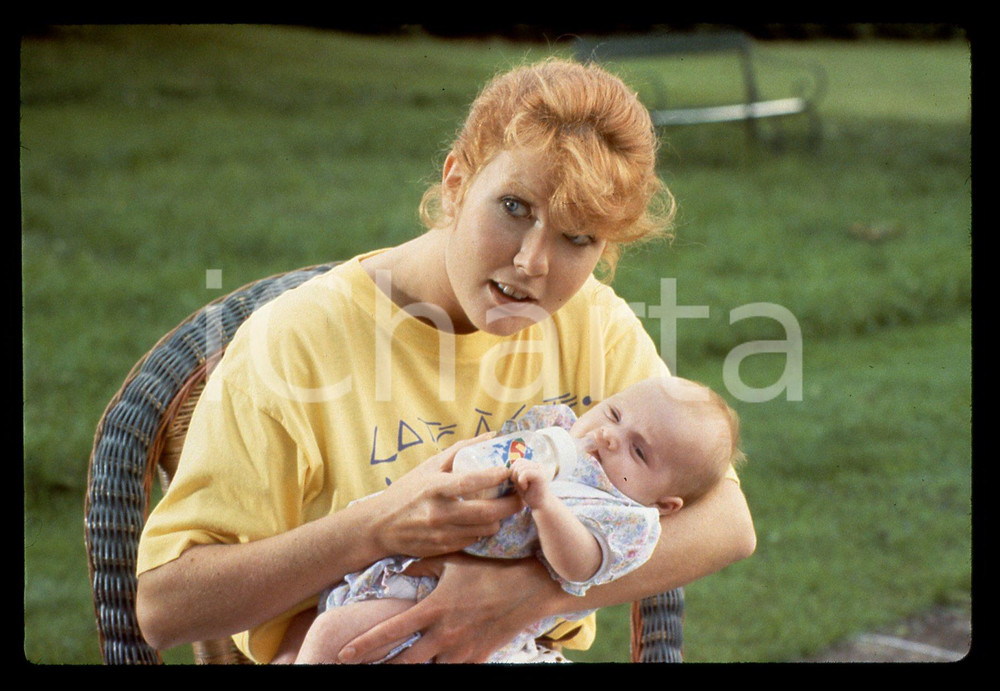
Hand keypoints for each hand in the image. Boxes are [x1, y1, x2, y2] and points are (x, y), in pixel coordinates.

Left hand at [337, 553, 562, 662]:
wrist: (530, 589)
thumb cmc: (489, 571)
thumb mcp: (453, 561)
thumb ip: (423, 565)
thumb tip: (399, 567)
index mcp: (433, 610)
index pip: (390, 632)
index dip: (364, 645)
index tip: (343, 653)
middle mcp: (444, 635)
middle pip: (402, 663)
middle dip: (379, 669)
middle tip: (355, 670)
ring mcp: (461, 651)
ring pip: (426, 671)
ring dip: (409, 670)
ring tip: (390, 670)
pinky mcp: (477, 659)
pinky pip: (453, 671)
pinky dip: (439, 669)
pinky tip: (430, 666)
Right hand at [369, 435, 521, 557]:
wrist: (380, 526)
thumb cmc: (407, 491)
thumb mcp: (428, 466)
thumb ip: (460, 450)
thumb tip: (491, 435)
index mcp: (435, 487)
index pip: (471, 481)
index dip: (495, 476)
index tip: (511, 470)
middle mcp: (439, 512)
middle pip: (486, 511)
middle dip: (510, 504)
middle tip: (521, 495)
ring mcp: (443, 533)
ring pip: (485, 528)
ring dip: (500, 518)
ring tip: (505, 507)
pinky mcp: (444, 548)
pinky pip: (475, 539)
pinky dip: (484, 529)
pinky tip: (485, 520)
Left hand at [509, 458, 553, 508]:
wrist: (540, 506)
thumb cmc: (529, 495)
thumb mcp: (519, 481)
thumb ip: (515, 472)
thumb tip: (506, 467)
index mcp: (534, 465)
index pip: (518, 461)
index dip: (514, 471)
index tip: (518, 482)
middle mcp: (538, 465)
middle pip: (518, 463)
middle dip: (515, 475)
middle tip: (521, 485)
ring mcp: (540, 469)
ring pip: (520, 468)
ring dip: (518, 479)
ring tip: (525, 487)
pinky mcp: (540, 475)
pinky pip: (524, 473)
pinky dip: (521, 482)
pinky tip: (526, 488)